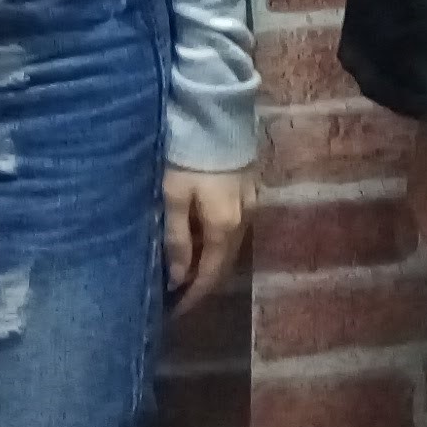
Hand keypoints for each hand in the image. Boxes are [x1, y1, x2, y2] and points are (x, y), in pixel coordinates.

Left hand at [163, 164, 249, 313]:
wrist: (217, 115)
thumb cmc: (188, 157)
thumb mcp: (174, 197)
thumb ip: (177, 239)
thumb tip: (179, 279)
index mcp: (224, 227)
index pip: (210, 275)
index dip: (194, 296)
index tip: (174, 311)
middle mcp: (244, 221)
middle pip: (224, 264)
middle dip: (203, 284)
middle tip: (178, 295)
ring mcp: (251, 204)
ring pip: (231, 247)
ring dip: (211, 263)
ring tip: (187, 271)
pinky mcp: (250, 190)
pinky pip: (234, 229)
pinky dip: (218, 243)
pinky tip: (202, 241)